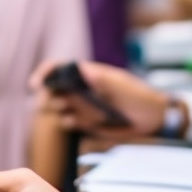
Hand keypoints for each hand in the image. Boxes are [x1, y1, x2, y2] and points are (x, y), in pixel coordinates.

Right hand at [29, 59, 178, 138]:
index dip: (45, 73)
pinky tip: (75, 121)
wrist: (154, 118)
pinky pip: (69, 121)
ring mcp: (83, 106)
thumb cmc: (139, 95)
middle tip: (53, 102)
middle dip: (47, 95)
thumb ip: (101, 80)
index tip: (36, 84)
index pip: (60, 68)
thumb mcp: (122, 85)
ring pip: (59, 106)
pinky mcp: (87, 122)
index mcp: (88, 74)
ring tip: (69, 111)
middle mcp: (81, 89)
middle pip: (53, 89)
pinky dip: (68, 121)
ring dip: (58, 109)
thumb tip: (81, 69)